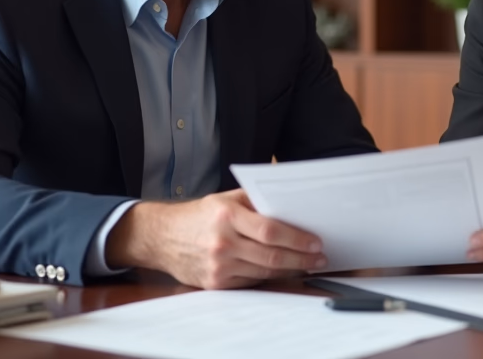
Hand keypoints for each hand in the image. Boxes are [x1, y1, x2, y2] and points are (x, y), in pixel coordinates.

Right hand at [106, 189, 325, 288]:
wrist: (162, 237)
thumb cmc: (200, 215)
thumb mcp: (225, 199)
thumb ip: (256, 201)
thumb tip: (292, 206)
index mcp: (227, 216)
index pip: (270, 231)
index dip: (297, 239)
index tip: (316, 242)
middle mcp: (222, 243)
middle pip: (271, 256)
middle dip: (302, 258)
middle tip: (320, 257)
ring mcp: (218, 266)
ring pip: (264, 272)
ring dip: (291, 270)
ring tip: (309, 264)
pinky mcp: (215, 283)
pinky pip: (251, 282)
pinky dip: (270, 277)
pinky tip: (284, 271)